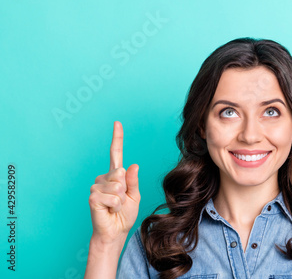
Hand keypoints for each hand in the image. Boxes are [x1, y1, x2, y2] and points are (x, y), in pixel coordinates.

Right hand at [88, 121, 140, 243]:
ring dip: (120, 199)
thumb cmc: (125, 214)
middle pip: (120, 174)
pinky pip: (111, 196)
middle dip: (125, 189)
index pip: (115, 153)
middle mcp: (104, 178)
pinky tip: (109, 210)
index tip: (117, 123)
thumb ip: (133, 181)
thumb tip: (133, 165)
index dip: (117, 138)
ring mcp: (96, 186)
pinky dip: (115, 205)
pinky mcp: (92, 197)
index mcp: (116, 175)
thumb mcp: (134, 196)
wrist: (116, 231)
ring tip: (114, 206)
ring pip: (117, 186)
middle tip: (120, 201)